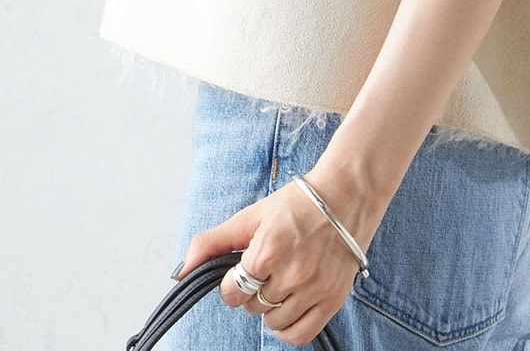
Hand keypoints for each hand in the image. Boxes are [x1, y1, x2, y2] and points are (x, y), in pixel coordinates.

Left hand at [173, 178, 362, 346]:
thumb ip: (213, 242)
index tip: (244, 269)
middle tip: (267, 270)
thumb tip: (181, 270)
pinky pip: (300, 335)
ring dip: (270, 308)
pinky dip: (289, 328)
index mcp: (267, 251)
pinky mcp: (333, 298)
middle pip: (251, 307)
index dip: (232, 283)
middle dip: (252, 292)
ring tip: (281, 283)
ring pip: (273, 323)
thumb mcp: (252, 216)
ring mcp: (314, 288)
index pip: (231, 292)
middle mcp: (291, 273)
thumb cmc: (299, 203)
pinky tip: (289, 308)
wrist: (348, 194)